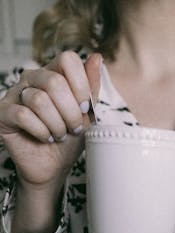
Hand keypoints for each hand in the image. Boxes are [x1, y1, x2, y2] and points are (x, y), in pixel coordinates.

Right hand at [0, 51, 100, 188]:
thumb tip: (97, 57)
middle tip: (74, 128)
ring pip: (39, 100)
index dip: (81, 85)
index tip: (86, 108)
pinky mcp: (3, 112)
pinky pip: (24, 115)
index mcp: (54, 74)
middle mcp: (32, 79)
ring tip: (59, 135)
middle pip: (54, 82)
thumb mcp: (86, 114)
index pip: (68, 60)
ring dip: (56, 124)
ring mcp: (15, 94)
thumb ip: (91, 87)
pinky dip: (41, 131)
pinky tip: (45, 137)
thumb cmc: (69, 138)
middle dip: (71, 112)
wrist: (53, 165)